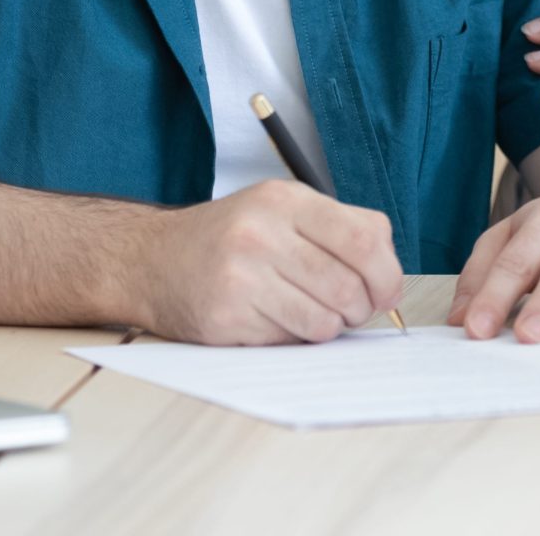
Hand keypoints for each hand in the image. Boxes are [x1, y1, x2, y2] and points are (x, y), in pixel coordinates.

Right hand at [134, 181, 403, 344]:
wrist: (151, 260)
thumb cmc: (230, 238)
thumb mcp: (281, 210)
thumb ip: (338, 230)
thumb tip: (389, 276)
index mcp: (286, 200)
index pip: (365, 238)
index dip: (387, 275)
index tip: (386, 292)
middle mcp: (263, 233)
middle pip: (348, 286)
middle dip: (360, 309)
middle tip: (350, 311)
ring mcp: (242, 275)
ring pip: (323, 320)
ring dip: (329, 327)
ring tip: (312, 314)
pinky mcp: (226, 316)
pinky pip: (289, 339)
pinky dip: (293, 338)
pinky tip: (274, 319)